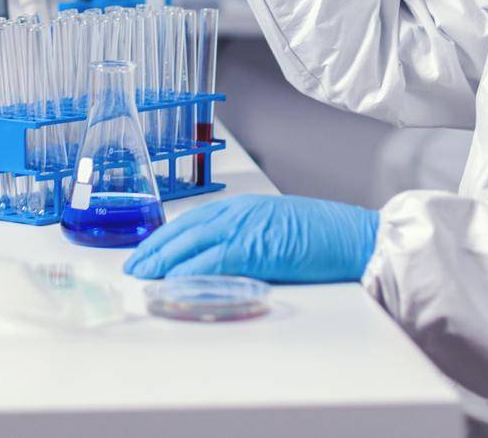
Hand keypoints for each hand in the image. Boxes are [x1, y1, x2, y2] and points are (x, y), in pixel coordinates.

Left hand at [123, 194, 379, 283]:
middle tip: (133, 265)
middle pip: (184, 229)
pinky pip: (212, 259)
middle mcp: (239, 211)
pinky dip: (188, 270)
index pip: (193, 220)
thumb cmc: (325, 236)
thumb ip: (248, 238)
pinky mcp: (254, 247)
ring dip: (162, 260)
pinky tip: (171, 280)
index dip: (167, 236)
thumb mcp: (277, 228)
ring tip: (142, 274)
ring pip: (191, 242)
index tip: (148, 250)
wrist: (354, 236)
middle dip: (155, 247)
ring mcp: (246, 227)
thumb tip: (222, 259)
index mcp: (244, 206)